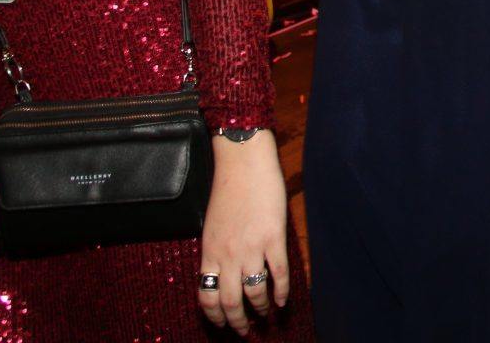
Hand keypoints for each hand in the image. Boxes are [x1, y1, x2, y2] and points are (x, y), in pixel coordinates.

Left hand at [198, 131, 291, 333]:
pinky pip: (278, 274)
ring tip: (265, 316)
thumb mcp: (212, 225)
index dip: (215, 316)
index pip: (206, 297)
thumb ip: (216, 251)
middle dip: (237, 322)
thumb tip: (222, 275)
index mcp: (209, 252)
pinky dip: (281, 292)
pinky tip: (283, 300)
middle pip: (230, 302)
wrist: (244, 163)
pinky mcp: (274, 238)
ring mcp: (251, 248)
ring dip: (260, 309)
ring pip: (254, 292)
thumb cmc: (228, 189)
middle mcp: (227, 255)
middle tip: (245, 331)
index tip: (222, 325)